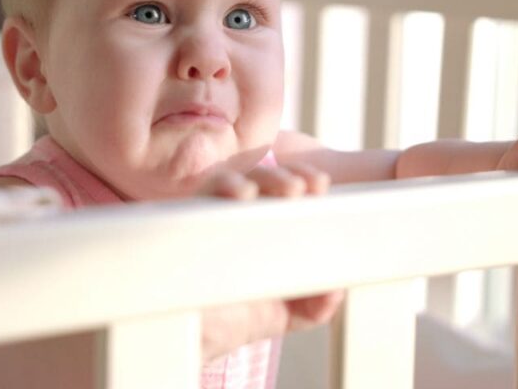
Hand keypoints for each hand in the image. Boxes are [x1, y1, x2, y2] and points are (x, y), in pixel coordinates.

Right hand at [197, 163, 342, 360]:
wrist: (182, 341)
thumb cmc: (224, 322)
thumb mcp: (280, 315)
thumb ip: (312, 306)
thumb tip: (336, 290)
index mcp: (259, 232)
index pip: (282, 195)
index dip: (303, 182)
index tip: (321, 186)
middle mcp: (233, 219)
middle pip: (264, 182)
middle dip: (291, 176)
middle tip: (313, 185)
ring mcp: (209, 218)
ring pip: (238, 180)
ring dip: (268, 178)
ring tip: (291, 188)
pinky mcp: (183, 220)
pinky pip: (202, 194)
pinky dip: (224, 185)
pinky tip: (243, 193)